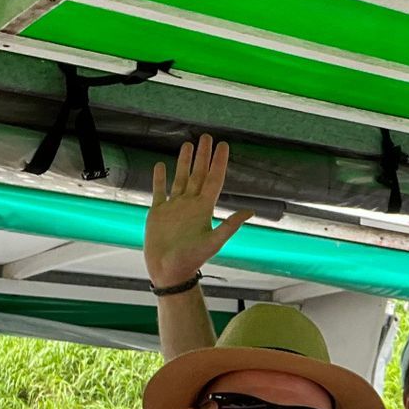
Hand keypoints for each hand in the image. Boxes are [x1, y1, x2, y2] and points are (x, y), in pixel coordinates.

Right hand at [146, 134, 252, 285]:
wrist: (169, 272)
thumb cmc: (191, 259)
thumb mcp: (214, 242)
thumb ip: (230, 225)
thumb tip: (250, 212)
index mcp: (204, 209)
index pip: (213, 180)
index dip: (218, 163)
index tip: (223, 146)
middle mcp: (190, 204)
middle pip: (198, 174)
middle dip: (203, 156)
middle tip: (207, 137)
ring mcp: (174, 207)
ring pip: (180, 178)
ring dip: (184, 162)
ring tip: (187, 145)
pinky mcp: (158, 213)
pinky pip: (159, 191)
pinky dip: (159, 178)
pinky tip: (161, 165)